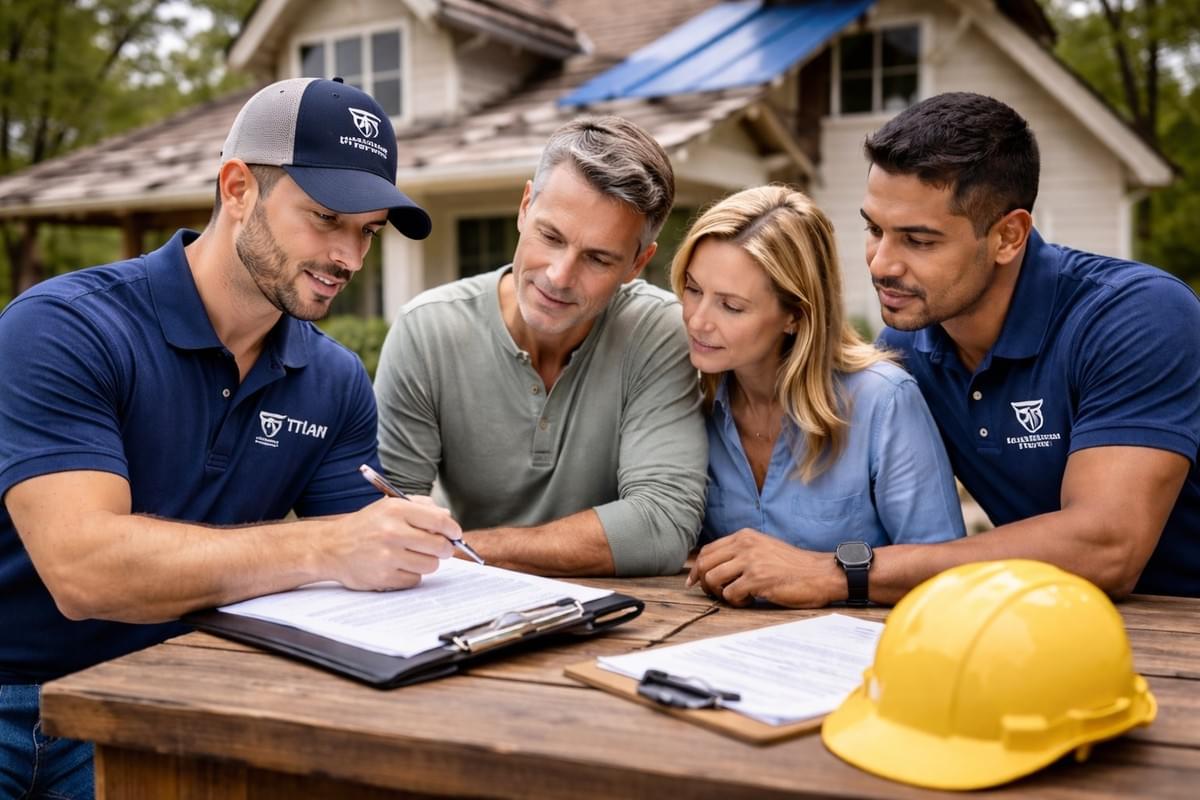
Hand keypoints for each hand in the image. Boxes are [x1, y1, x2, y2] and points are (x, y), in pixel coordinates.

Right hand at [324, 497, 460, 590]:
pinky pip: (415, 580)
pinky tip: (400, 566)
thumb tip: (447, 517)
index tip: (455, 534)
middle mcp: (392, 532)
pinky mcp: (384, 577)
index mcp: (395, 510)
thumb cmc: (363, 527)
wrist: (331, 548)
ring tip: (414, 556)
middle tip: (440, 548)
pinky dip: (412, 575)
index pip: (440, 521)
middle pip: (439, 546)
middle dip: (444, 548)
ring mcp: (388, 557)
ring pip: (431, 565)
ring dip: (428, 562)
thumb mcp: (387, 506)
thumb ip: (420, 507)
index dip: (453, 530)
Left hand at [686, 529, 843, 607]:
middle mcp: (745, 545)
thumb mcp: (764, 548)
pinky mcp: (757, 579)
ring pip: (713, 579)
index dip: (697, 568)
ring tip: (737, 596)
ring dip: (719, 593)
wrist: (820, 573)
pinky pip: (730, 594)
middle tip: (713, 594)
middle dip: (703, 583)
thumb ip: (741, 552)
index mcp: (744, 536)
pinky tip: (749, 600)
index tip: (694, 582)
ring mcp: (750, 561)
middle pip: (705, 564)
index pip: (708, 550)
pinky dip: (736, 602)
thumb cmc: (793, 566)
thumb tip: (712, 567)